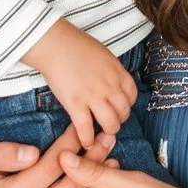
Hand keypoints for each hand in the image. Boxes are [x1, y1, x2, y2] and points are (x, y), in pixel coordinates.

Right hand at [23, 19, 137, 152]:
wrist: (54, 44)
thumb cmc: (75, 45)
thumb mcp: (103, 54)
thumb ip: (110, 70)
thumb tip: (112, 80)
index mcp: (117, 72)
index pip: (132, 96)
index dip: (127, 105)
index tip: (119, 108)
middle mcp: (110, 86)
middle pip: (124, 112)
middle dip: (118, 120)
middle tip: (109, 122)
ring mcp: (94, 96)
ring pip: (110, 124)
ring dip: (107, 132)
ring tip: (100, 134)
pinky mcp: (76, 105)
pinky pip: (86, 129)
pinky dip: (87, 139)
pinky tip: (86, 143)